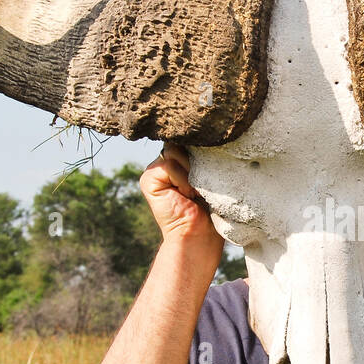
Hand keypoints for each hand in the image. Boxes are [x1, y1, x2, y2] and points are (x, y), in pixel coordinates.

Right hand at [140, 144, 223, 280]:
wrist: (201, 234)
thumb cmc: (213, 207)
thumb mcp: (213, 174)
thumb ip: (205, 152)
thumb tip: (210, 129)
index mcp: (184, 156)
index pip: (192, 136)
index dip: (204, 144)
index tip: (214, 160)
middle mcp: (168, 159)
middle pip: (183, 140)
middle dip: (198, 159)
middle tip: (204, 183)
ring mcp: (156, 169)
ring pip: (175, 150)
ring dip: (191, 171)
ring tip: (195, 191)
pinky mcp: (149, 178)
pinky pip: (168, 164)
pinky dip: (182, 179)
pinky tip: (186, 195)